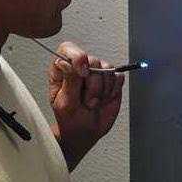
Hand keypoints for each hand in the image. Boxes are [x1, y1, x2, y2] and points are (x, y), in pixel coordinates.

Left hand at [48, 41, 124, 170]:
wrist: (86, 131)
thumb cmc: (71, 120)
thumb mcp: (65, 104)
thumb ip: (69, 82)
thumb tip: (67, 63)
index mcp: (63, 70)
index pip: (68, 49)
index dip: (77, 57)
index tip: (83, 73)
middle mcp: (79, 67)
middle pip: (92, 60)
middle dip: (93, 85)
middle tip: (88, 101)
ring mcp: (96, 72)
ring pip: (107, 69)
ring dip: (103, 90)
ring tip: (94, 102)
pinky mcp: (111, 79)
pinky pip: (118, 77)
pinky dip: (113, 90)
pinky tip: (105, 99)